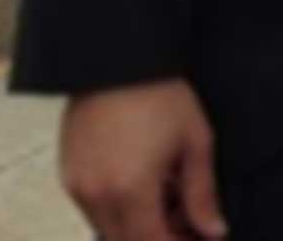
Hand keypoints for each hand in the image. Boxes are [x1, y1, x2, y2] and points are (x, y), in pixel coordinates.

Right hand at [59, 79, 226, 240]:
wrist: (117, 61)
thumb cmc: (161, 95)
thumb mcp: (194, 142)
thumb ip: (202, 193)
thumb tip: (214, 231)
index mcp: (131, 191)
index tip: (199, 237)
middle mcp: (97, 196)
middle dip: (158, 238)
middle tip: (187, 223)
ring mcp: (78, 188)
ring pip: (108, 231)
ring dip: (137, 227)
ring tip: (169, 199)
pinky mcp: (68, 177)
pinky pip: (94, 211)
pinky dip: (119, 211)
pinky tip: (145, 186)